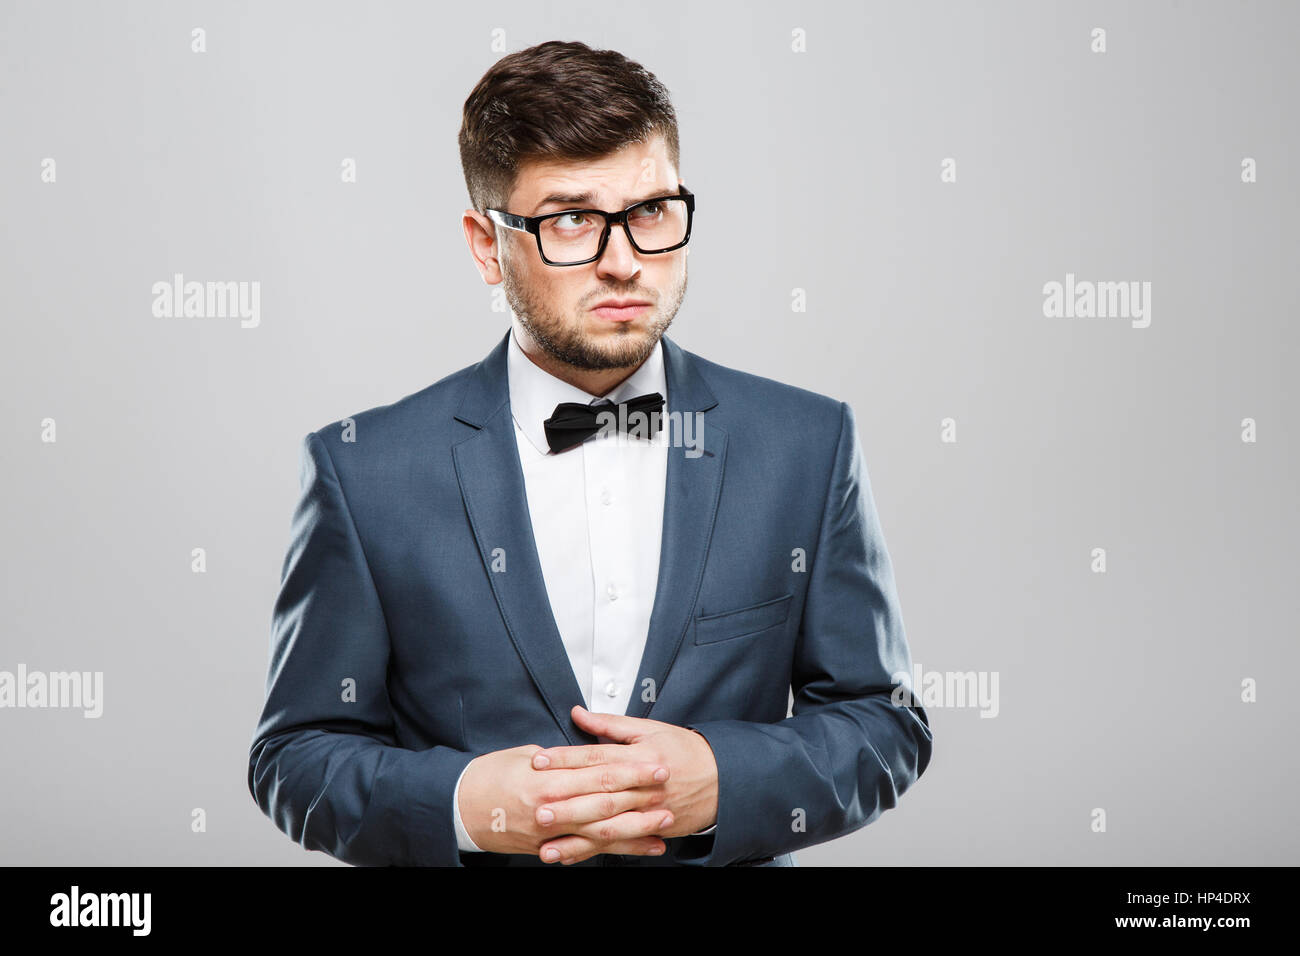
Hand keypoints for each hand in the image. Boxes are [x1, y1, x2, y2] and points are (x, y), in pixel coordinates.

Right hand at [457, 743, 673, 858]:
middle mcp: (553, 807)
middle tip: (668, 787)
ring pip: (602, 831)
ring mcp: (552, 832)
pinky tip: (640, 847)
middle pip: (606, 801)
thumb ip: (557, 757)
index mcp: (548, 779)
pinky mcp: (549, 848)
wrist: (461, 809)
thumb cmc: (489, 777)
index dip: (630, 768)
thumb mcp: (522, 755)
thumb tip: (582, 752)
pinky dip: (617, 850)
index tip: (654, 762)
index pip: (598, 771)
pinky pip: (589, 850)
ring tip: (664, 822)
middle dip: (640, 794)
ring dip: (636, 827)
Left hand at [529, 705, 719, 863]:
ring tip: (546, 842)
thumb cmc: (685, 750)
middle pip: (598, 795)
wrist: (722, 779)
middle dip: (566, 803)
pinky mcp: (649, 830)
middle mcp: (642, 786)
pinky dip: (591, 852)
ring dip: (575, 836)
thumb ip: (610, 724)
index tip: (539, 761)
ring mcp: (646, 812)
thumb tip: (578, 713)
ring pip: (606, 826)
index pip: (596, 757)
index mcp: (639, 756)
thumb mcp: (650, 729)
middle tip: (537, 807)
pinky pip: (616, 844)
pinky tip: (568, 856)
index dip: (566, 759)